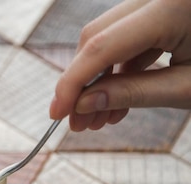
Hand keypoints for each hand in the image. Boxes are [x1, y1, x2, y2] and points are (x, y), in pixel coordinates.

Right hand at [49, 0, 190, 130]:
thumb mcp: (186, 88)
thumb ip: (133, 93)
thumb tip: (83, 104)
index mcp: (171, 8)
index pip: (102, 46)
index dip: (72, 83)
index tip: (56, 114)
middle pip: (98, 36)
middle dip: (81, 82)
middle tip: (75, 120)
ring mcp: (158, 2)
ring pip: (108, 37)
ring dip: (98, 80)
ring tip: (96, 118)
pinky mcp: (161, 10)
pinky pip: (128, 38)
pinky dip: (118, 70)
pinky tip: (114, 101)